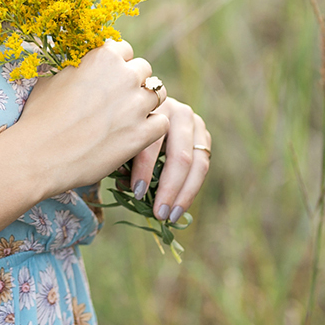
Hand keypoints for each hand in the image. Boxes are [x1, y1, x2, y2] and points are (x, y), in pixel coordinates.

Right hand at [17, 38, 170, 196]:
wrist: (39, 155)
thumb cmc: (39, 117)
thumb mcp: (50, 79)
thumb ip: (73, 67)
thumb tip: (75, 64)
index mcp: (102, 57)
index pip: (124, 49)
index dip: (117, 63)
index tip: (108, 76)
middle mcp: (124, 76)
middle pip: (144, 70)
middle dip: (133, 82)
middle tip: (117, 99)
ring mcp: (136, 105)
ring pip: (158, 94)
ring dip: (145, 103)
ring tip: (127, 116)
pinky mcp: (142, 134)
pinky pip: (162, 122)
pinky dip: (151, 127)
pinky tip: (134, 133)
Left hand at [128, 97, 210, 221]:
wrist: (143, 109)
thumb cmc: (124, 128)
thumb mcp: (120, 139)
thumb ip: (122, 160)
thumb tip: (126, 187)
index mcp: (152, 109)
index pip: (151, 143)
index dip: (145, 170)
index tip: (137, 193)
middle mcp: (178, 112)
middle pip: (180, 156)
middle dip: (169, 188)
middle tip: (159, 213)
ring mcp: (195, 123)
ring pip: (198, 163)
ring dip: (185, 194)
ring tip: (171, 216)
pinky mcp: (204, 136)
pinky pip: (202, 166)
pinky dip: (191, 188)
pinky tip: (179, 206)